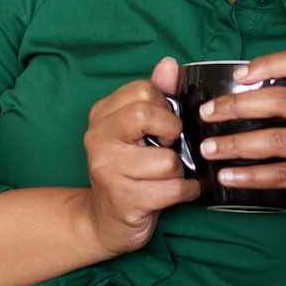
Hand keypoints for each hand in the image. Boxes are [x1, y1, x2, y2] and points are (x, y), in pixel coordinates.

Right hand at [81, 56, 202, 254]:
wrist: (103, 221)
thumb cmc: (128, 171)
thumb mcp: (138, 130)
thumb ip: (155, 95)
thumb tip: (169, 65)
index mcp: (102, 115)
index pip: (143, 90)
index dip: (165, 107)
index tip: (163, 125)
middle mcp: (98, 139)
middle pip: (147, 114)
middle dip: (171, 133)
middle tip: (168, 147)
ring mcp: (108, 170)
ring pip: (167, 160)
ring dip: (179, 171)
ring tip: (167, 176)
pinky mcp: (124, 200)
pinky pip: (173, 189)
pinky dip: (186, 191)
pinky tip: (178, 192)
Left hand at [194, 50, 285, 223]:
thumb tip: (260, 96)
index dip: (268, 63)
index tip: (239, 74)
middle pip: (279, 99)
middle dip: (235, 106)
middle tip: (206, 113)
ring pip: (276, 139)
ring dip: (236, 144)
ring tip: (208, 148)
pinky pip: (285, 174)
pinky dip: (252, 176)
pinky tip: (230, 177)